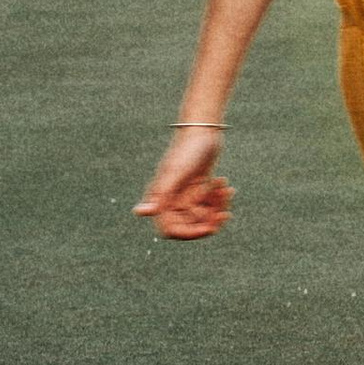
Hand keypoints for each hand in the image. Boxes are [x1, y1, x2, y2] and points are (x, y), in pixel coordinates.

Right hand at [134, 125, 231, 240]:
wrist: (202, 130)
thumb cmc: (187, 149)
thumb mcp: (175, 172)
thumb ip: (159, 194)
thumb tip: (140, 213)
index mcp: (162, 199)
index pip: (170, 230)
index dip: (189, 234)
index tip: (208, 228)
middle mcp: (172, 200)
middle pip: (190, 226)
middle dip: (209, 222)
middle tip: (224, 213)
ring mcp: (186, 195)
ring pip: (203, 217)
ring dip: (217, 207)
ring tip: (223, 188)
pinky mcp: (199, 190)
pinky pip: (210, 206)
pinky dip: (220, 198)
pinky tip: (223, 182)